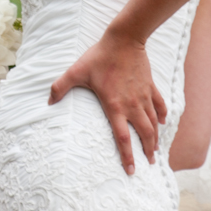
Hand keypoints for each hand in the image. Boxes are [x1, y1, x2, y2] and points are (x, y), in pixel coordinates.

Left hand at [48, 33, 166, 174]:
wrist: (124, 39)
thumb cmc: (100, 56)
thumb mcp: (77, 71)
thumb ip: (60, 87)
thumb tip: (48, 102)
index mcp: (115, 106)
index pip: (123, 138)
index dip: (127, 156)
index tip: (131, 170)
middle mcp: (132, 105)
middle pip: (145, 134)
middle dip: (147, 151)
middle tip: (149, 163)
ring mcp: (144, 96)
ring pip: (154, 122)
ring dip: (156, 137)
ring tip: (156, 149)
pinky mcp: (150, 86)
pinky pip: (159, 104)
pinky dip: (162, 114)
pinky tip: (163, 122)